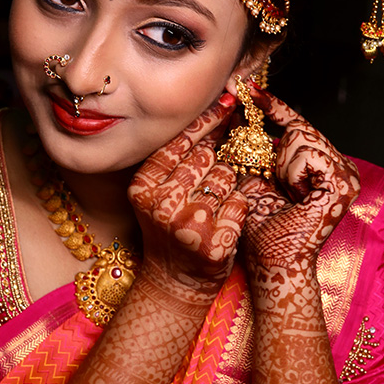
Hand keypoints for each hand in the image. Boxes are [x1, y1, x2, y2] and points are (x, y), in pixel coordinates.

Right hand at [129, 94, 248, 299]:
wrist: (175, 282)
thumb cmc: (171, 229)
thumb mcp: (159, 192)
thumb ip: (177, 158)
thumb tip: (215, 109)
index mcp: (143, 186)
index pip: (180, 141)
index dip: (207, 118)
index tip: (227, 100)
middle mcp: (162, 203)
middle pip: (206, 155)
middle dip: (220, 154)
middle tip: (221, 159)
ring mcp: (189, 225)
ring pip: (225, 177)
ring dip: (228, 183)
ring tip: (213, 202)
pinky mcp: (214, 244)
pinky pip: (240, 202)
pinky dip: (238, 207)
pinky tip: (224, 219)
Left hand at [239, 87, 359, 276]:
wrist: (273, 260)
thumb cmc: (262, 227)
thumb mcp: (252, 177)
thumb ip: (250, 147)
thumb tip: (235, 110)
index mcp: (323, 167)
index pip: (297, 126)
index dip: (273, 106)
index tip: (247, 88)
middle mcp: (341, 167)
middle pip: (299, 128)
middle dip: (276, 152)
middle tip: (273, 180)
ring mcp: (347, 175)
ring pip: (301, 137)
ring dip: (282, 166)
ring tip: (287, 194)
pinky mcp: (344, 183)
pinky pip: (307, 153)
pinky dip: (291, 173)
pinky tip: (296, 196)